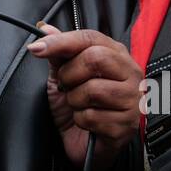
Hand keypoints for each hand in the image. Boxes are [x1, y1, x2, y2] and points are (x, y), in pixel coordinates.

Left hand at [28, 23, 142, 170]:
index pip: (90, 38)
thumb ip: (59, 53)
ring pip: (93, 90)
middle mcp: (131, 74)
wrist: (83, 142)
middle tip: (66, 86)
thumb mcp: (63, 75)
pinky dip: (80, 120)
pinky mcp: (127, 126)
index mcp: (117, 55)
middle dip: (69, 75)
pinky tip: (87, 123)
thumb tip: (44, 28)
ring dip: (74, 100)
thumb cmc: (78, 105)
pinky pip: (92, 117)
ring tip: (79, 105)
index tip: (36, 48)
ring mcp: (133, 101)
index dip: (61, 41)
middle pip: (95, 59)